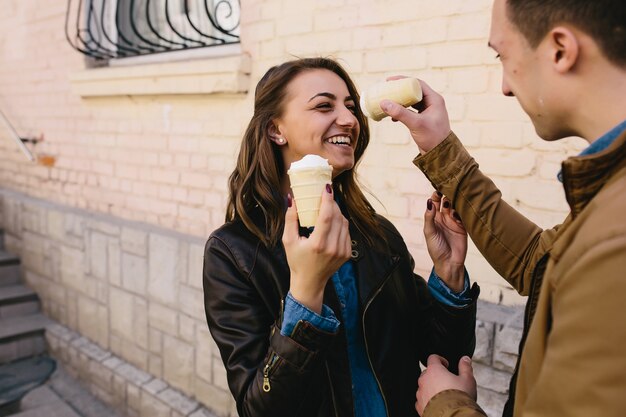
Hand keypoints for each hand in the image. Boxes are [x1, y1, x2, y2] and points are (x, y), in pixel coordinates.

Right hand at [282, 184, 350, 312]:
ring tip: (328, 207)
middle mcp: (332, 248)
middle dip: (332, 203)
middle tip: (325, 195)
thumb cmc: (296, 261)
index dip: (327, 200)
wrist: (310, 282)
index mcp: (318, 244)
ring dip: (337, 212)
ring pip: (344, 223)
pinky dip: (340, 223)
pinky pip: (346, 231)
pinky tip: (332, 221)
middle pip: (337, 217)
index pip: (326, 217)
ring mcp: (342, 251)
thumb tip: (292, 199)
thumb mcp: (288, 241)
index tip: (326, 187)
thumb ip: (290, 219)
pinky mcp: (347, 253)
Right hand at [380, 77, 450, 152]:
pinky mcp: (422, 119)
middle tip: (386, 89)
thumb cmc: (432, 138)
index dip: (403, 80)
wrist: (440, 154)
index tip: (389, 81)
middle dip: (399, 90)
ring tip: (387, 102)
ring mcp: (427, 111)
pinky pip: (410, 111)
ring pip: (410, 101)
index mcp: (434, 99)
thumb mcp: (416, 124)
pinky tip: (393, 118)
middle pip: (413, 91)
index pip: (417, 84)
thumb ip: (400, 113)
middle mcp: (432, 103)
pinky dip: (401, 112)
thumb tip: (384, 102)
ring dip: (399, 101)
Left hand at [416, 355, 475, 415]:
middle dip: (436, 376)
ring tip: (444, 395)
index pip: (433, 358)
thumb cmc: (459, 397)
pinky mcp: (419, 406)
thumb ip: (465, 367)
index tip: (446, 365)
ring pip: (424, 387)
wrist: (452, 416)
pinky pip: (423, 400)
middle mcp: (424, 380)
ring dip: (432, 388)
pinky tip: (438, 404)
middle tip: (448, 382)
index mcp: (434, 370)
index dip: (440, 360)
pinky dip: (429, 400)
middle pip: (428, 373)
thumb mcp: (467, 379)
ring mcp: (420, 393)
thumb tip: (465, 359)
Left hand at [424, 192, 466, 291]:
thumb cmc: (435, 249)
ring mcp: (454, 221)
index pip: (435, 201)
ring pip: (456, 206)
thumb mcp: (429, 232)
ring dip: (456, 201)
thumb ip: (429, 217)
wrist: (449, 263)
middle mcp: (444, 217)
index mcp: (434, 218)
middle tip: (451, 186)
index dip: (437, 193)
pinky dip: (464, 209)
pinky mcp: (464, 226)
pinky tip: (464, 206)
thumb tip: (430, 201)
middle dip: (448, 193)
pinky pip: (465, 214)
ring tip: (457, 195)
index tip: (439, 185)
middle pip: (447, 201)